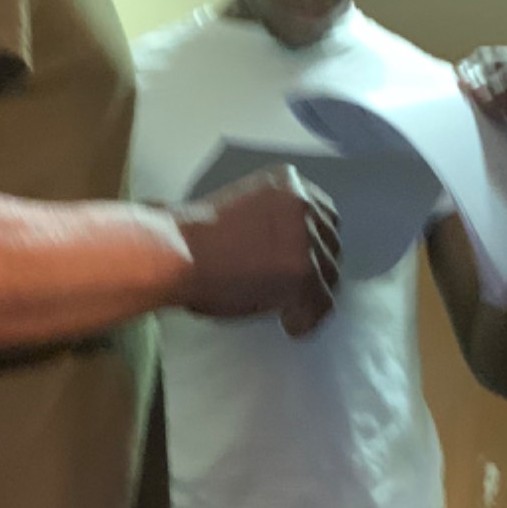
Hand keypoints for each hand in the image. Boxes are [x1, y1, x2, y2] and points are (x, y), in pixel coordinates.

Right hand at [172, 165, 340, 337]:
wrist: (175, 253)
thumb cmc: (193, 238)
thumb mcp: (244, 210)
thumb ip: (274, 222)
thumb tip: (288, 252)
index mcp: (288, 183)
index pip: (324, 216)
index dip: (313, 246)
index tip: (299, 265)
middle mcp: (303, 204)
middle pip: (331, 246)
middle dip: (315, 272)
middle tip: (292, 293)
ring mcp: (306, 237)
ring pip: (329, 277)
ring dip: (309, 299)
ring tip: (287, 313)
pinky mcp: (303, 271)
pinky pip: (320, 304)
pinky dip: (305, 319)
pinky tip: (288, 325)